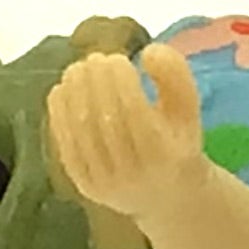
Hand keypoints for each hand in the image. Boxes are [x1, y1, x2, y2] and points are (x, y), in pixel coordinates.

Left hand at [46, 45, 206, 220]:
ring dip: (75, 94)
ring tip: (76, 69)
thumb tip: (148, 51)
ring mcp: (106, 183)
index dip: (121, 82)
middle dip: (96, 83)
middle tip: (93, 58)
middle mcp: (134, 175)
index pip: (135, 113)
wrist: (166, 196)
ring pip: (82, 133)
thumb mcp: (188, 108)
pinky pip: (67, 146)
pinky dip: (60, 115)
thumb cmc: (178, 142)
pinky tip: (62, 90)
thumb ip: (175, 74)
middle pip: (106, 121)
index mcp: (165, 156)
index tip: (116, 58)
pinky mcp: (84, 186)